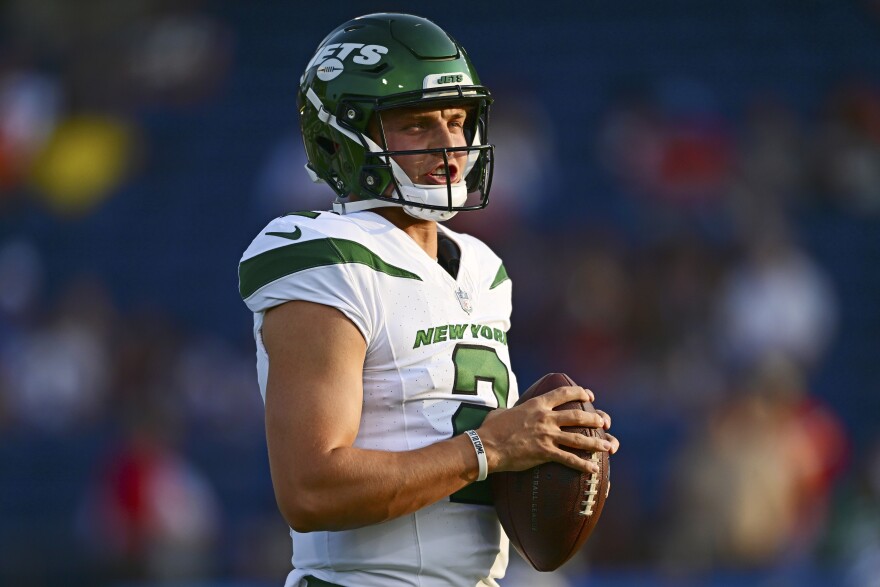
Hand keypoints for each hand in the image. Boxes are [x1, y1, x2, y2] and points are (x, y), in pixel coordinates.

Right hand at [477, 386, 617, 474]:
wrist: (487, 446)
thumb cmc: (491, 429)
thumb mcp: (503, 412)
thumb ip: (512, 410)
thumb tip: (508, 412)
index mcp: (536, 405)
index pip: (563, 394)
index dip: (579, 392)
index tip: (589, 394)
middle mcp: (545, 418)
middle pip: (576, 416)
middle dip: (593, 418)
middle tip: (604, 422)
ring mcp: (546, 436)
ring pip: (578, 438)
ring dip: (595, 442)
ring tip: (608, 445)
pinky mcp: (545, 453)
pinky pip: (569, 459)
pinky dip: (583, 465)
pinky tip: (594, 468)